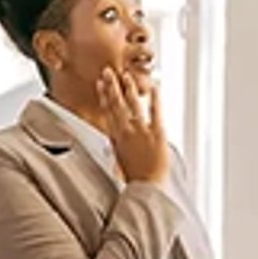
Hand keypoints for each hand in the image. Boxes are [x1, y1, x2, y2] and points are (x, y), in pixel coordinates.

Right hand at [97, 67, 169, 184]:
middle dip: (111, 86)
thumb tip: (115, 142)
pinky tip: (155, 87)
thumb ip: (118, 147)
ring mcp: (141, 131)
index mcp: (116, 138)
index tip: (100, 85)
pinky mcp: (157, 133)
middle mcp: (126, 132)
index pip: (107, 112)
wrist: (146, 187)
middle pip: (116, 104)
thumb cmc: (135, 178)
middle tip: (108, 71)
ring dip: (128, 88)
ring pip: (132, 104)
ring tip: (126, 75)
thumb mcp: (120, 161)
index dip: (103, 97)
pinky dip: (155, 98)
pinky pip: (155, 111)